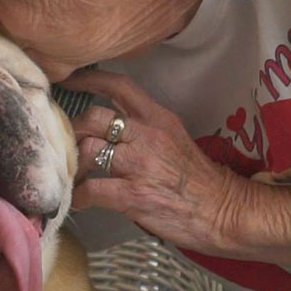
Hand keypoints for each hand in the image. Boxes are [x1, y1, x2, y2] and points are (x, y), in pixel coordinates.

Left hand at [64, 70, 240, 254]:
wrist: (223, 210)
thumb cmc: (198, 180)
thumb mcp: (175, 139)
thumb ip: (146, 128)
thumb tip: (111, 124)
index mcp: (159, 118)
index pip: (120, 86)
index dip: (90, 79)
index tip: (70, 81)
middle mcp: (148, 136)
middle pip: (94, 117)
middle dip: (74, 130)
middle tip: (67, 143)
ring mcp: (139, 165)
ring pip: (88, 150)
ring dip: (74, 165)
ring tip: (74, 175)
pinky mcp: (133, 195)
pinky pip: (92, 190)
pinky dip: (79, 196)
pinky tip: (80, 201)